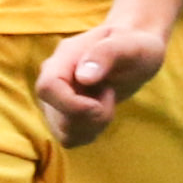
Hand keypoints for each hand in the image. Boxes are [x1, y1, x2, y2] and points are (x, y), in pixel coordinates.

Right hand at [35, 22, 165, 145]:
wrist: (134, 50)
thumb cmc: (134, 44)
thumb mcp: (130, 45)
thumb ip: (107, 54)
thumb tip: (83, 78)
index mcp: (64, 57)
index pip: (47, 88)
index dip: (71, 104)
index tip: (99, 104)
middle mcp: (53, 78)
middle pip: (57, 116)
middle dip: (91, 117)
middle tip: (111, 95)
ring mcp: (56, 98)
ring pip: (63, 132)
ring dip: (92, 126)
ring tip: (107, 102)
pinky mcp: (64, 114)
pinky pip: (70, 138)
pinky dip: (91, 132)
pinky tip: (102, 112)